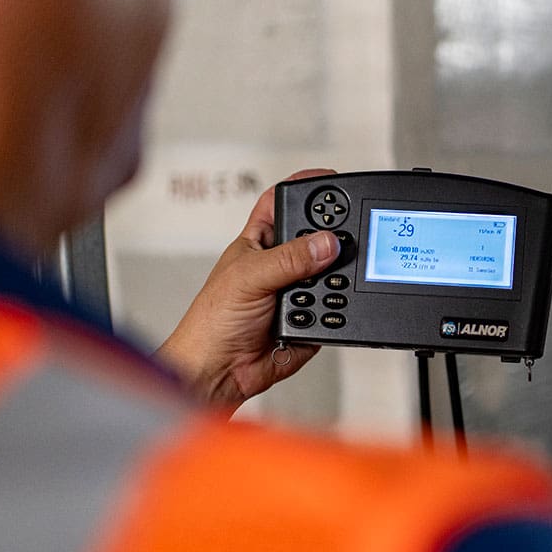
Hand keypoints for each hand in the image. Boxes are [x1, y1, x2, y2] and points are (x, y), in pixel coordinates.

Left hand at [156, 169, 339, 412]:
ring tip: (320, 288)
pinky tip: (321, 314)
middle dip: (331, 237)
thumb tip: (325, 243)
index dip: (306, 187)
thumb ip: (288, 259)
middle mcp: (280, 264)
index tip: (332, 179)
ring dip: (333, 280)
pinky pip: (336, 311)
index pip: (284, 202)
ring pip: (331, 274)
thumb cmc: (211, 323)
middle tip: (341, 242)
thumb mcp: (248, 279)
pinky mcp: (311, 320)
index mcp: (259, 242)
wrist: (219, 373)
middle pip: (316, 236)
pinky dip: (335, 313)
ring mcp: (297, 292)